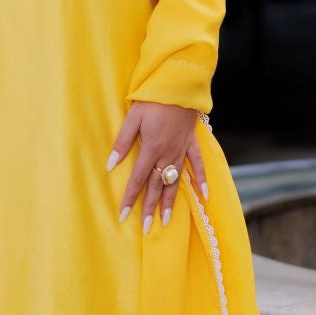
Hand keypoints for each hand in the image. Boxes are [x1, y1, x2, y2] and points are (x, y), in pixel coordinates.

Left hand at [107, 101, 208, 231]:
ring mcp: (181, 150)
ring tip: (166, 221)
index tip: (123, 215)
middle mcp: (167, 154)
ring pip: (175, 181)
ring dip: (170, 202)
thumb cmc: (152, 100)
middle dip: (150, 208)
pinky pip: (198, 165)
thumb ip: (122, 143)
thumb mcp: (132, 118)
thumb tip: (111, 165)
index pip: (138, 179)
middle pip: (156, 186)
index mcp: (150, 149)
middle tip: (147, 229)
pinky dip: (201, 180)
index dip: (130, 198)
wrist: (179, 85)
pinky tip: (204, 195)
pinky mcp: (191, 143)